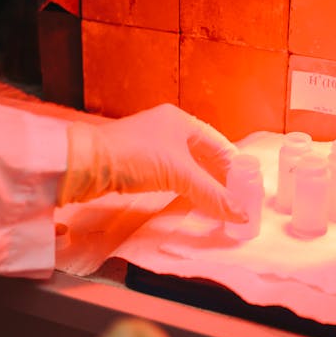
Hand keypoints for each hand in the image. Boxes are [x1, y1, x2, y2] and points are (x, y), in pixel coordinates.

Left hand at [58, 102, 244, 220]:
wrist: (87, 163)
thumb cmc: (135, 157)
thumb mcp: (179, 174)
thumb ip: (211, 194)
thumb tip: (241, 216)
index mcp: (180, 121)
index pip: (217, 143)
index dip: (234, 166)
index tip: (247, 187)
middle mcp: (167, 128)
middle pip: (202, 155)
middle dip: (219, 178)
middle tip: (235, 200)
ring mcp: (151, 145)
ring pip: (186, 166)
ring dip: (202, 184)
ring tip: (218, 204)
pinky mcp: (137, 163)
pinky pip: (171, 175)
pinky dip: (185, 187)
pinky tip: (192, 201)